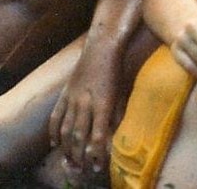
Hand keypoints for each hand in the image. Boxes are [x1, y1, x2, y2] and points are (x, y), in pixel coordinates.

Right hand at [48, 43, 118, 174]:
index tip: (98, 166)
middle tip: (81, 169)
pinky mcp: (64, 93)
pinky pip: (56, 116)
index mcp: (103, 103)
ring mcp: (72, 98)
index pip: (98, 135)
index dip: (96, 153)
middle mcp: (86, 102)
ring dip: (67, 148)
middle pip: (79, 136)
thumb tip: (114, 137)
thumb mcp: (121, 94)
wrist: (102, 48)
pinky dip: (54, 131)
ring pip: (66, 129)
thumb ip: (117, 116)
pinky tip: (55, 143)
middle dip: (79, 156)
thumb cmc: (116, 71)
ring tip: (69, 161)